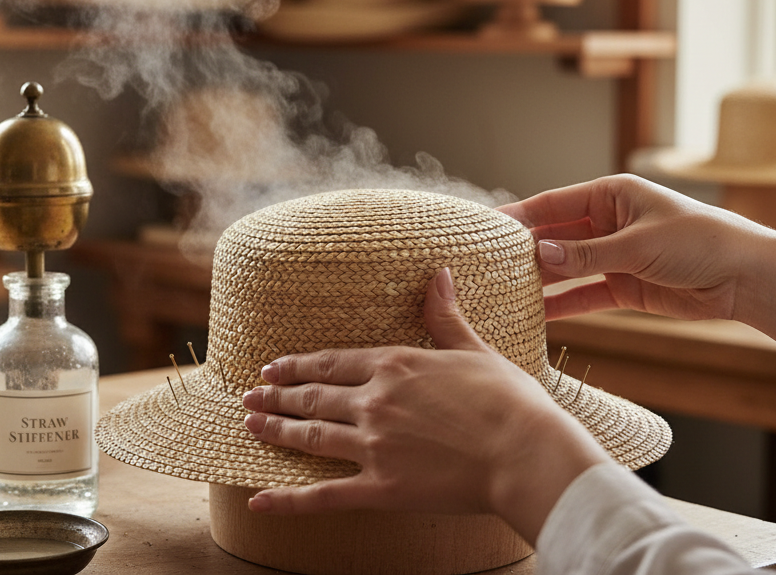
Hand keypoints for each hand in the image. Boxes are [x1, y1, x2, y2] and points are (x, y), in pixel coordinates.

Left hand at [241, 268, 607, 545]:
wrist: (526, 453)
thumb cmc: (511, 402)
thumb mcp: (475, 350)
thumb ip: (446, 317)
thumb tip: (439, 273)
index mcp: (395, 365)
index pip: (332, 363)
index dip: (299, 366)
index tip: (275, 367)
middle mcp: (374, 401)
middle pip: (313, 398)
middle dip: (278, 396)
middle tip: (250, 395)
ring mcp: (373, 446)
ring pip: (311, 437)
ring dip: (276, 430)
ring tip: (249, 425)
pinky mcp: (381, 488)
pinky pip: (323, 495)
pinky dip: (288, 500)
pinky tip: (257, 502)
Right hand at [497, 174, 764, 322]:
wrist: (747, 277)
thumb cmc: (700, 242)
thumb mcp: (638, 245)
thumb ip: (587, 254)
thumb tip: (541, 256)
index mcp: (612, 195)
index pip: (553, 203)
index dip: (519, 215)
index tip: (486, 226)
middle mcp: (608, 222)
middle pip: (556, 235)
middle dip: (525, 250)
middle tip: (486, 264)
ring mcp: (614, 255)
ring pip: (567, 267)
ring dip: (540, 278)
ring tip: (502, 289)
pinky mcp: (624, 287)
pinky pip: (584, 294)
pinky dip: (563, 303)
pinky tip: (536, 313)